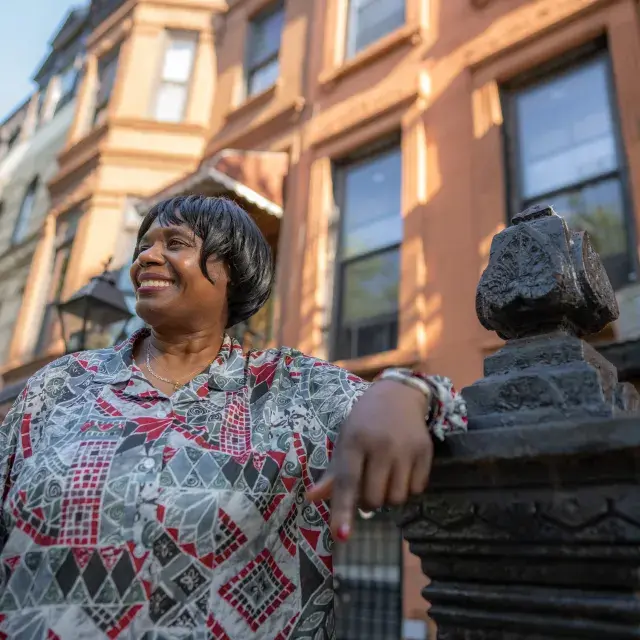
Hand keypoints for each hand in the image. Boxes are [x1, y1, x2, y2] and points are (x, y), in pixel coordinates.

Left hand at [305, 379, 432, 541]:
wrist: (398, 394)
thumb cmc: (365, 421)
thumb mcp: (345, 440)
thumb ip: (333, 473)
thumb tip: (311, 499)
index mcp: (355, 440)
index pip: (348, 481)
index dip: (343, 510)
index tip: (342, 535)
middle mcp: (382, 445)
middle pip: (374, 498)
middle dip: (368, 501)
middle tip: (366, 485)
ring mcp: (406, 449)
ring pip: (397, 499)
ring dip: (388, 497)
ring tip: (384, 478)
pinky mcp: (426, 453)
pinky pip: (417, 490)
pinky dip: (407, 489)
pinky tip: (401, 472)